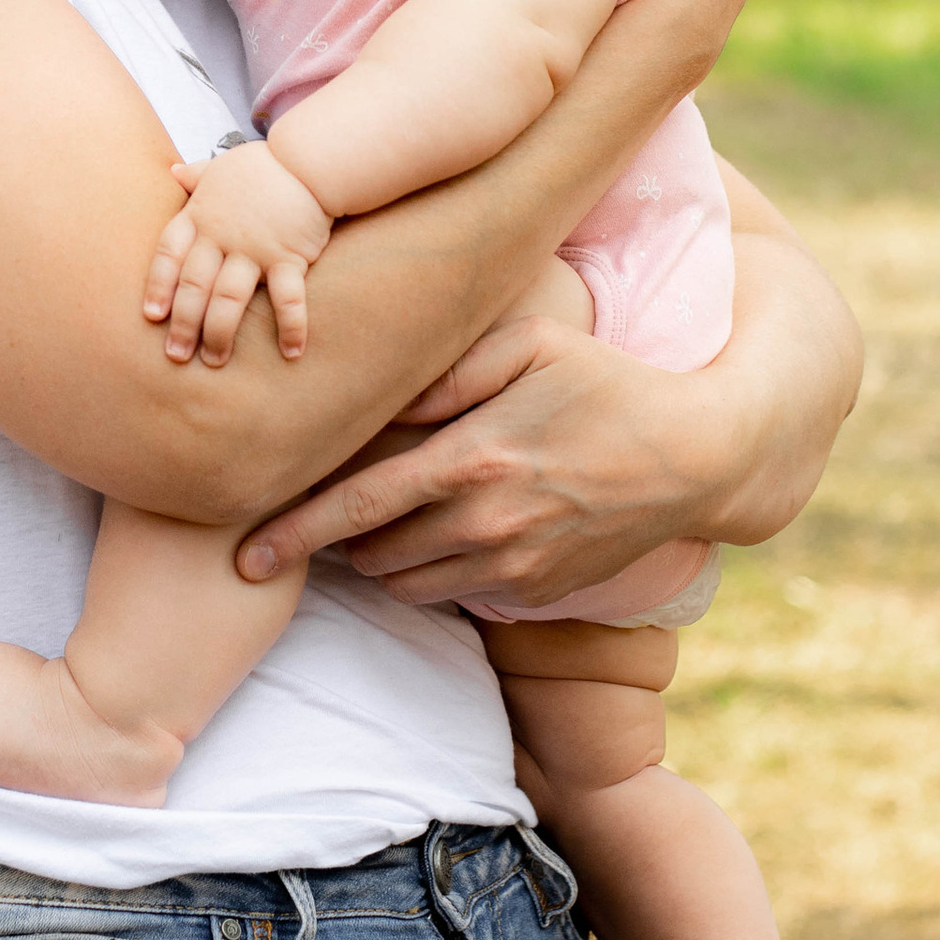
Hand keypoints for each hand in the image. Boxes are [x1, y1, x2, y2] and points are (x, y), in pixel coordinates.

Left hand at [148, 141, 334, 367]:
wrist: (308, 160)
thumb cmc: (264, 166)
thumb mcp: (221, 167)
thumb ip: (196, 176)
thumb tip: (173, 171)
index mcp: (200, 215)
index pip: (169, 254)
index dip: (158, 286)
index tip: (152, 317)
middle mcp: (221, 236)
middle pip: (194, 285)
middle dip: (183, 323)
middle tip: (176, 356)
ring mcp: (254, 249)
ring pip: (229, 298)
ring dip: (220, 333)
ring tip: (214, 362)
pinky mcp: (289, 257)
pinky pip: (287, 298)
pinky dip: (291, 326)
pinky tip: (291, 352)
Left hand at [236, 312, 694, 598]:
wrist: (694, 457)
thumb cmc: (607, 382)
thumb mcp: (531, 344)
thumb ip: (447, 368)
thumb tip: (381, 396)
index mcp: (473, 459)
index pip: (358, 508)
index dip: (294, 535)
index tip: (244, 556)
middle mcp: (486, 524)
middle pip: (372, 555)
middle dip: (332, 545)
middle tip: (305, 527)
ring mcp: (513, 566)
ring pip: (408, 585)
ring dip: (379, 563)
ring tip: (369, 530)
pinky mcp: (536, 593)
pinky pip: (455, 595)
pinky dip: (431, 574)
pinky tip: (438, 538)